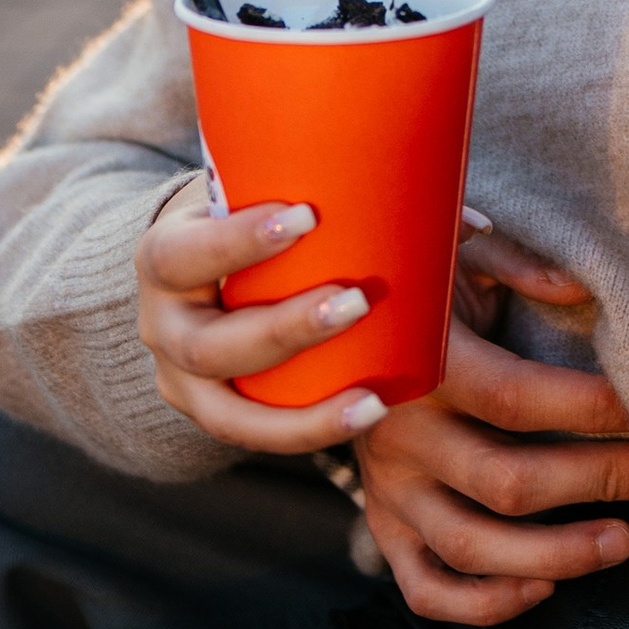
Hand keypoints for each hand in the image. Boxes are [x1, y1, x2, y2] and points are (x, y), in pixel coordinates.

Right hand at [136, 175, 388, 454]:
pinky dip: (308, 432)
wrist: (180, 274)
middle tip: (355, 300)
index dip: (238, 240)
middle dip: (285, 327)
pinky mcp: (208, 413)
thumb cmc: (237, 217)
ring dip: (302, 407)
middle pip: (210, 343)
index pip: (183, 252)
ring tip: (370, 396)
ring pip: (227, 408)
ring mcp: (180, 379)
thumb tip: (466, 218)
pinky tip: (366, 416)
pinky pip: (251, 437)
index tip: (303, 214)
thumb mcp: (253, 193)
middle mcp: (161, 325)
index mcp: (163, 255)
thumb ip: (338, 191)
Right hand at [352, 215, 628, 628]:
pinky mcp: (382, 525)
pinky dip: (485, 603)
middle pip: (507, 481)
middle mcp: (398, 433)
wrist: (331, 332)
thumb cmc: (419, 287)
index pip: (518, 397)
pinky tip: (543, 587)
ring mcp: (387, 489)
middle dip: (597, 481)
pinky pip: (426, 588)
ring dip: (555, 554)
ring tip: (622, 542)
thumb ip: (518, 263)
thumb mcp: (456, 252)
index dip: (592, 409)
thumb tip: (584, 288)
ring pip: (470, 547)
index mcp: (420, 362)